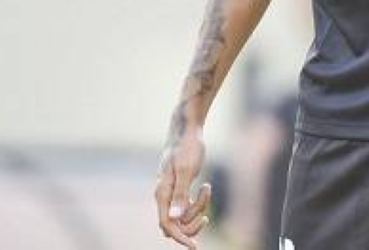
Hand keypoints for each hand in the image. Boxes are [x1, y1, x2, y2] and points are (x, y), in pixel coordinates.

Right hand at [154, 131, 210, 247]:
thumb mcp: (186, 169)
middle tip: (205, 214)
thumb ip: (180, 195)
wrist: (187, 130)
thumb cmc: (187, 147)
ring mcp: (170, 193)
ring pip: (182, 216)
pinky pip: (186, 206)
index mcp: (162, 193)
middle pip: (175, 225)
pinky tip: (206, 188)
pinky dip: (197, 202)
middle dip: (191, 223)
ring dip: (197, 208)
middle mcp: (163, 196)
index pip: (167, 225)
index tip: (195, 247)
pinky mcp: (179, 188)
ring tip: (206, 188)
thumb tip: (175, 219)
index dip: (180, 238)